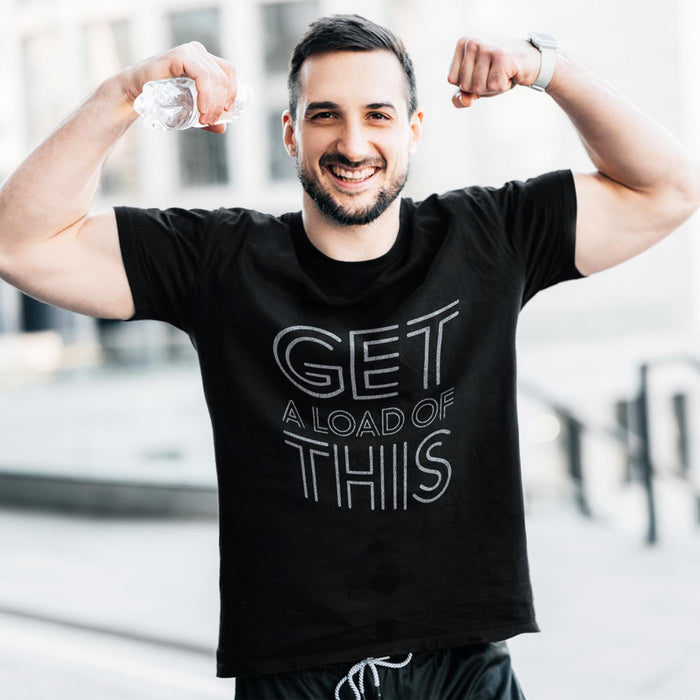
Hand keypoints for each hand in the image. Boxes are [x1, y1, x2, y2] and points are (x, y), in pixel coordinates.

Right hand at [122, 42, 238, 131]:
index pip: (229, 72)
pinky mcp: (180, 56)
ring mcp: (190, 52)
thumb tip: (223, 128)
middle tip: (210, 121)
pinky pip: (202, 75)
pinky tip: (202, 109)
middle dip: (220, 103)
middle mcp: (199, 52)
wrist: (135, 91)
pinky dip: (206, 94)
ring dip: (214, 102)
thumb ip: (208, 116)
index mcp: (205, 60)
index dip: (232, 92)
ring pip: (216, 77)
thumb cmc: (162, 98)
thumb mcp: (190, 108)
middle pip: (224, 77)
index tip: (226, 112)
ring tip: (205, 119)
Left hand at [447, 37, 541, 107]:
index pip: (453, 80)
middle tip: (496, 73)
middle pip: (465, 85)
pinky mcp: (501, 56)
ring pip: (478, 88)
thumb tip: (465, 101)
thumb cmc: (500, 72)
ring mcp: (486, 48)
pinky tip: (511, 73)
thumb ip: (462, 96)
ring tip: (503, 73)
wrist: (530, 62)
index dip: (469, 84)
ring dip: (493, 87)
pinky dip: (504, 86)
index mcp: (463, 44)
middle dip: (482, 87)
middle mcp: (472, 43)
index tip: (484, 72)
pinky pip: (494, 86)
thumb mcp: (476, 84)